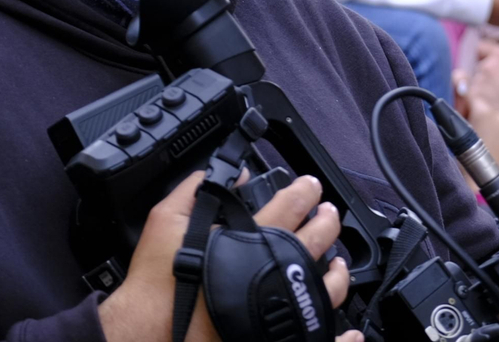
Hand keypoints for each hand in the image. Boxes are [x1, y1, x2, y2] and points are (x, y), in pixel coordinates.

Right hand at [98, 172, 356, 341]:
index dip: (306, 190)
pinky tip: (349, 334)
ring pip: (330, 288)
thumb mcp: (165, 220)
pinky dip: (343, 338)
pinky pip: (324, 339)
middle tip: (328, 214)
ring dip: (338, 272)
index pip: (294, 203)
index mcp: (255, 239)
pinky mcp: (279, 338)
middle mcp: (278, 272)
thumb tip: (228, 173)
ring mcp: (284, 308)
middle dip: (328, 221)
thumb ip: (195, 189)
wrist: (149, 334)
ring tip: (336, 265)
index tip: (311, 186)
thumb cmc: (156, 283)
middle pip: (321, 239)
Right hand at [459, 85, 498, 179]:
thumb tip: (460, 77)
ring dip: (496, 127)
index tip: (467, 112)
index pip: (475, 93)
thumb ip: (459, 99)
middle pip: (490, 107)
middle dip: (483, 115)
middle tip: (478, 134)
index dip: (468, 103)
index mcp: (484, 110)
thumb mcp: (458, 128)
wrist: (483, 186)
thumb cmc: (464, 161)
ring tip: (489, 145)